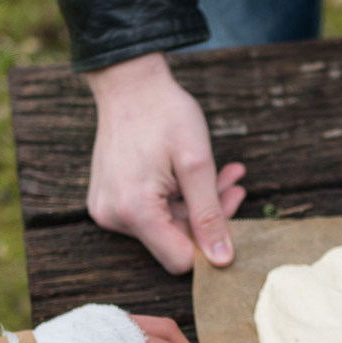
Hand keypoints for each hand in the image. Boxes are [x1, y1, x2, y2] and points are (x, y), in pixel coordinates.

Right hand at [84, 52, 245, 274]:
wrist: (129, 82)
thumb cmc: (165, 114)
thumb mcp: (197, 163)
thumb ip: (209, 214)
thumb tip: (222, 260)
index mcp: (135, 212)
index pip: (179, 260)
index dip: (210, 243)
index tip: (231, 207)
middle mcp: (113, 217)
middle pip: (173, 241)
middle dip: (208, 216)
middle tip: (234, 184)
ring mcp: (107, 209)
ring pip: (165, 225)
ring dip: (196, 203)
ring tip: (224, 173)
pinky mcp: (108, 199)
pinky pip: (149, 211)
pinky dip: (176, 196)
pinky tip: (196, 173)